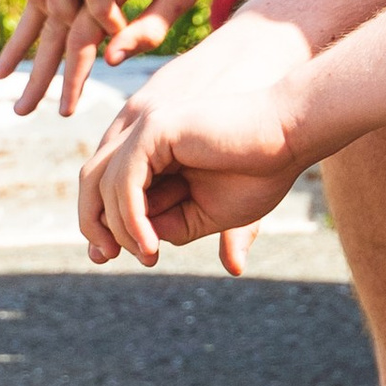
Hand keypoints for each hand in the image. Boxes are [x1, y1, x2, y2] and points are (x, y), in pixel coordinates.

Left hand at [76, 19, 307, 274]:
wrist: (293, 134)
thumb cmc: (264, 169)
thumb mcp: (211, 211)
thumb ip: (175, 225)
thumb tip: (140, 243)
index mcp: (154, 149)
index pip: (108, 187)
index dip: (104, 223)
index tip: (118, 258)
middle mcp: (142, 133)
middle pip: (92, 182)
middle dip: (95, 224)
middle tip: (110, 259)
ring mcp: (146, 126)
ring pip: (99, 182)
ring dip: (115, 226)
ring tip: (146, 254)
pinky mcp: (156, 126)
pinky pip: (123, 179)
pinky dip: (129, 215)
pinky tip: (150, 243)